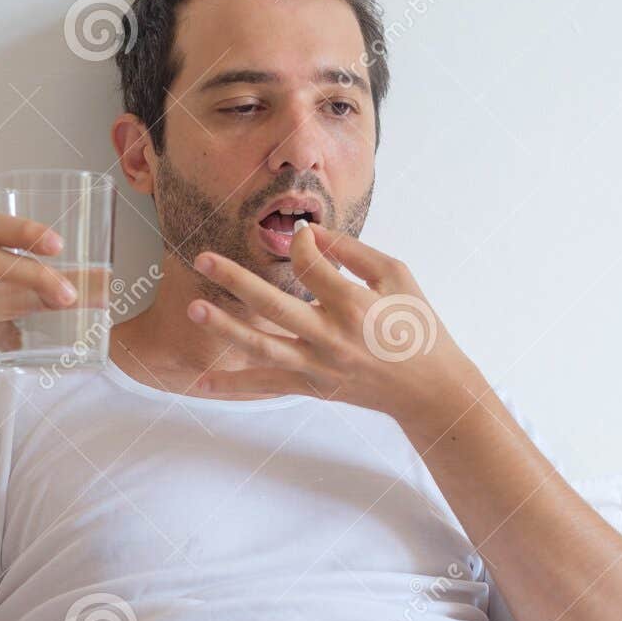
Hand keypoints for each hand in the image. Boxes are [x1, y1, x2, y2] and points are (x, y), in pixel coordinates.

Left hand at [185, 221, 486, 425]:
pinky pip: (267, 385)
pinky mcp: (313, 386)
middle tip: (202, 259)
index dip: (299, 245)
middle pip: (273, 303)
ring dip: (226, 328)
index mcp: (354, 302)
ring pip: (263, 346)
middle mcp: (331, 334)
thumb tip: (307, 232)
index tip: (299, 238)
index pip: (309, 264)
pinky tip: (200, 383)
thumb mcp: (396, 275)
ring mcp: (318, 365)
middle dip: (235, 279)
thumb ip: (351, 251)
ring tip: (193, 310)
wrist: (428, 388)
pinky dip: (234, 386)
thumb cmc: (415, 325)